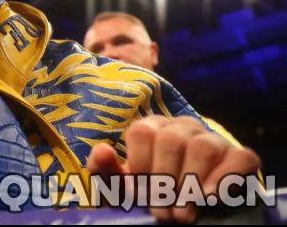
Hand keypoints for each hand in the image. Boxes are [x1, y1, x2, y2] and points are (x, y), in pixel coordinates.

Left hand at [86, 115, 260, 223]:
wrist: (190, 210)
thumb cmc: (152, 193)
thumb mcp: (125, 188)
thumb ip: (108, 171)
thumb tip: (102, 150)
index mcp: (152, 128)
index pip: (141, 132)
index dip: (139, 165)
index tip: (139, 194)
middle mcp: (182, 126)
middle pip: (170, 139)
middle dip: (164, 180)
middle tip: (163, 213)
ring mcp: (212, 138)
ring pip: (202, 147)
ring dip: (191, 184)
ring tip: (183, 214)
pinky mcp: (239, 155)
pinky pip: (238, 157)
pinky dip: (224, 180)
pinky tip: (210, 200)